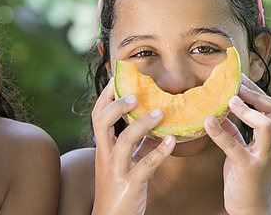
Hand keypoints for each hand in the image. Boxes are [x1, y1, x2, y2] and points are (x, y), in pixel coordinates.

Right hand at [91, 78, 175, 214]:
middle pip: (101, 122)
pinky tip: (173, 141)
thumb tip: (150, 124)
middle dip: (116, 105)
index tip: (118, 79)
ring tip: (161, 113)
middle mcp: (105, 156)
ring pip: (124, 141)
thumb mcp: (120, 164)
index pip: (98, 115)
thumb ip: (132, 145)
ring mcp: (116, 170)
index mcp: (102, 148)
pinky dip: (160, 151)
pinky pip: (145, 165)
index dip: (106, 96)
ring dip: (142, 124)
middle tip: (135, 95)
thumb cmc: (118, 191)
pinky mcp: (130, 184)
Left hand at [204, 74, 270, 214]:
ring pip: (266, 125)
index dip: (257, 92)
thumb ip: (235, 132)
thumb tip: (221, 113)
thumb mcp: (242, 151)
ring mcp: (262, 157)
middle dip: (256, 94)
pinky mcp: (248, 168)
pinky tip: (207, 121)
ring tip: (229, 100)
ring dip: (247, 109)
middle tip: (236, 86)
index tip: (240, 79)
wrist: (252, 210)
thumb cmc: (246, 179)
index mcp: (270, 139)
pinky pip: (235, 146)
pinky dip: (220, 132)